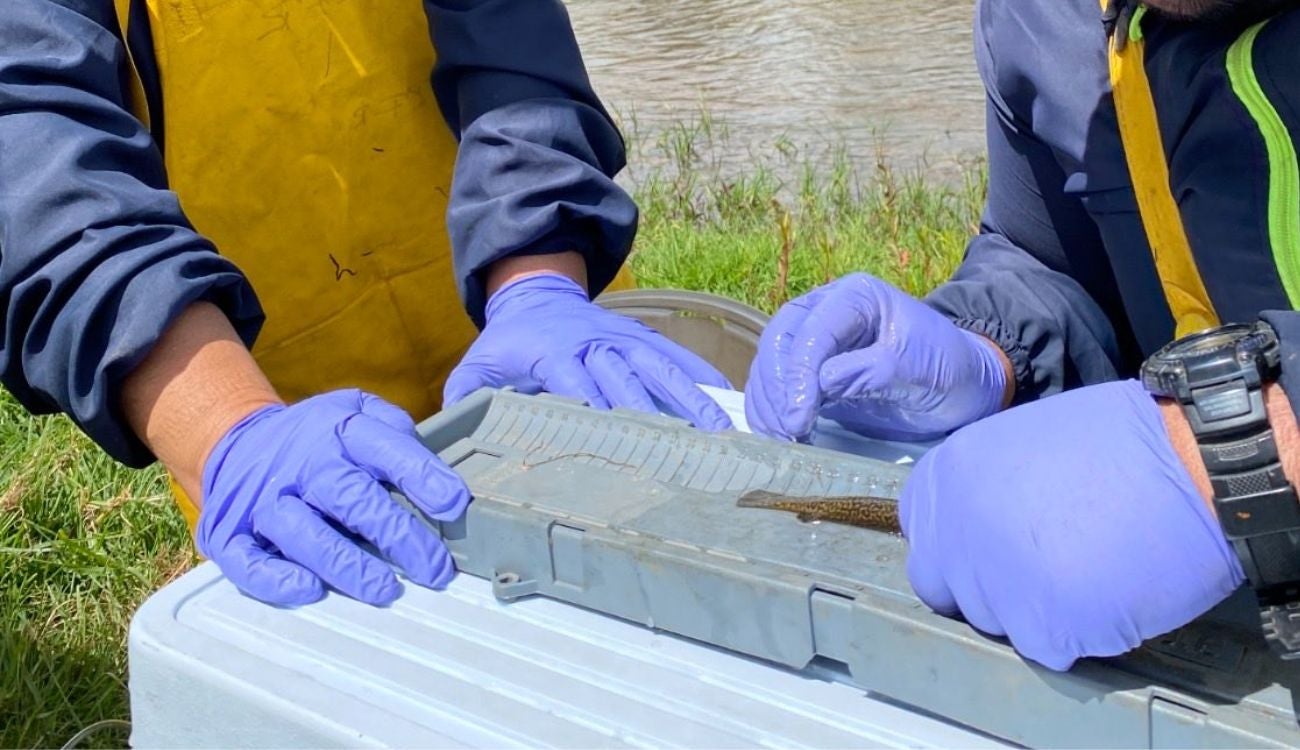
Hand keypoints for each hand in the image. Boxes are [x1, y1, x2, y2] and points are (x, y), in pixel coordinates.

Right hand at [197, 389, 468, 606]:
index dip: (421, 476)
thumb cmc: (316, 438)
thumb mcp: (354, 411)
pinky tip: (310, 590)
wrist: (236, 441)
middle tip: (434, 568)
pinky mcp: (231, 534)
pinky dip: (277, 579)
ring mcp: (264, 500)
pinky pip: (249, 561)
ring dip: (346, 564)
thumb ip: (395, 431)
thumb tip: (436, 472)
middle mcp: (301, 464)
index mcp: (337, 430)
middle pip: (349, 496)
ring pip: (303, 533)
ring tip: (385, 590)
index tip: (454, 504)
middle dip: (397, 534)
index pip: (384, 448)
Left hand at [445, 273, 732, 429]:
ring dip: (689, 400)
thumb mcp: (477, 365)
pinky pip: (675, 357)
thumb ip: (464, 399)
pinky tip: (726, 401)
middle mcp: (593, 344)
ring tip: (717, 433)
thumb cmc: (507, 343)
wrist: (535, 292)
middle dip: (651, 417)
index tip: (616, 442)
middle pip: (625, 382)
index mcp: (552, 353)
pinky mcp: (642, 338)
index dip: (595, 409)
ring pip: (659, 369)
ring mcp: (623, 339)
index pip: (575, 383)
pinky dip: (700, 376)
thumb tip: (451, 438)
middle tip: (679, 454)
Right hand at [745, 272, 1009, 442]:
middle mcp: (824, 312)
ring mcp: (813, 343)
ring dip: (768, 404)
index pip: (811, 331)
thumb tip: (819, 383)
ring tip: (782, 439)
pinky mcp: (809, 375)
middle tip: (786, 431)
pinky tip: (778, 436)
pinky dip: (769, 412)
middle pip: (779, 343)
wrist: (962, 386)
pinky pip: (776, 388)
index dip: (799, 375)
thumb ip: (870, 370)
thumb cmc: (947, 367)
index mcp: (854, 297)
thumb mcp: (918, 366)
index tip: (798, 418)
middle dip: (777, 389)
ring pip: (770, 366)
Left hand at [899, 379, 1243, 670]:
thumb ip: (984, 487)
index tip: (987, 544)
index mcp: (948, 478)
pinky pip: (1047, 646)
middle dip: (981, 587)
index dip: (957, 544)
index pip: (922, 532)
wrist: (1191, 462)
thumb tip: (977, 523)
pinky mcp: (1041, 625)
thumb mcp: (1022, 441)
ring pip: (994, 621)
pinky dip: (1077, 632)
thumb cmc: (1124, 442)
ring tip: (1084, 570)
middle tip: (1034, 572)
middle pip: (941, 587)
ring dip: (1032, 610)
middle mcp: (956, 530)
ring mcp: (995, 581)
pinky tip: (1107, 592)